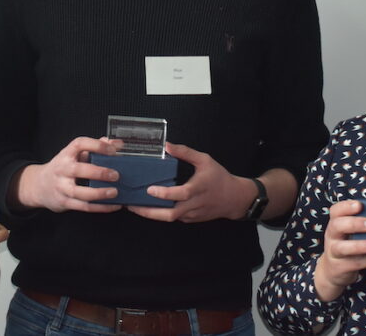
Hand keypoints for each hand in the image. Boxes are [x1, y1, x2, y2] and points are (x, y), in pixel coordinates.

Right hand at [15, 136, 122, 212]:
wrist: (39, 186)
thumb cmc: (63, 168)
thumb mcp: (74, 155)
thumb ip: (95, 148)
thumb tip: (117, 144)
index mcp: (66, 154)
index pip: (79, 144)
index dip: (96, 145)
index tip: (112, 150)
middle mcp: (62, 170)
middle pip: (78, 170)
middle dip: (98, 172)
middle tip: (115, 175)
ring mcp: (61, 187)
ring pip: (79, 192)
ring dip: (99, 193)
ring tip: (114, 192)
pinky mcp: (64, 202)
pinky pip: (83, 206)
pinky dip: (100, 207)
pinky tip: (112, 205)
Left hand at [127, 142, 252, 222]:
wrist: (234, 199)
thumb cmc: (219, 177)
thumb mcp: (205, 160)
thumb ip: (185, 153)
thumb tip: (166, 145)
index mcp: (198, 189)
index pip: (180, 194)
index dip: (165, 194)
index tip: (150, 189)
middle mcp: (194, 204)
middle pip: (170, 214)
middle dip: (149, 212)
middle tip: (132, 206)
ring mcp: (191, 214)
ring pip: (169, 218)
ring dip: (152, 214)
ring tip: (134, 206)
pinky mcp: (190, 219)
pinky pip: (173, 217)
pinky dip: (160, 214)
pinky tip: (149, 207)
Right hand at [312, 200, 365, 301]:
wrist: (333, 270)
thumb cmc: (347, 245)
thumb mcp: (348, 233)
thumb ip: (361, 225)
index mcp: (335, 223)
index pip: (336, 211)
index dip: (346, 207)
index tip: (359, 205)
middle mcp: (332, 236)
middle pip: (337, 226)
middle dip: (354, 224)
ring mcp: (334, 252)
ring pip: (342, 248)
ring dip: (359, 245)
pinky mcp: (340, 267)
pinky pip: (354, 263)